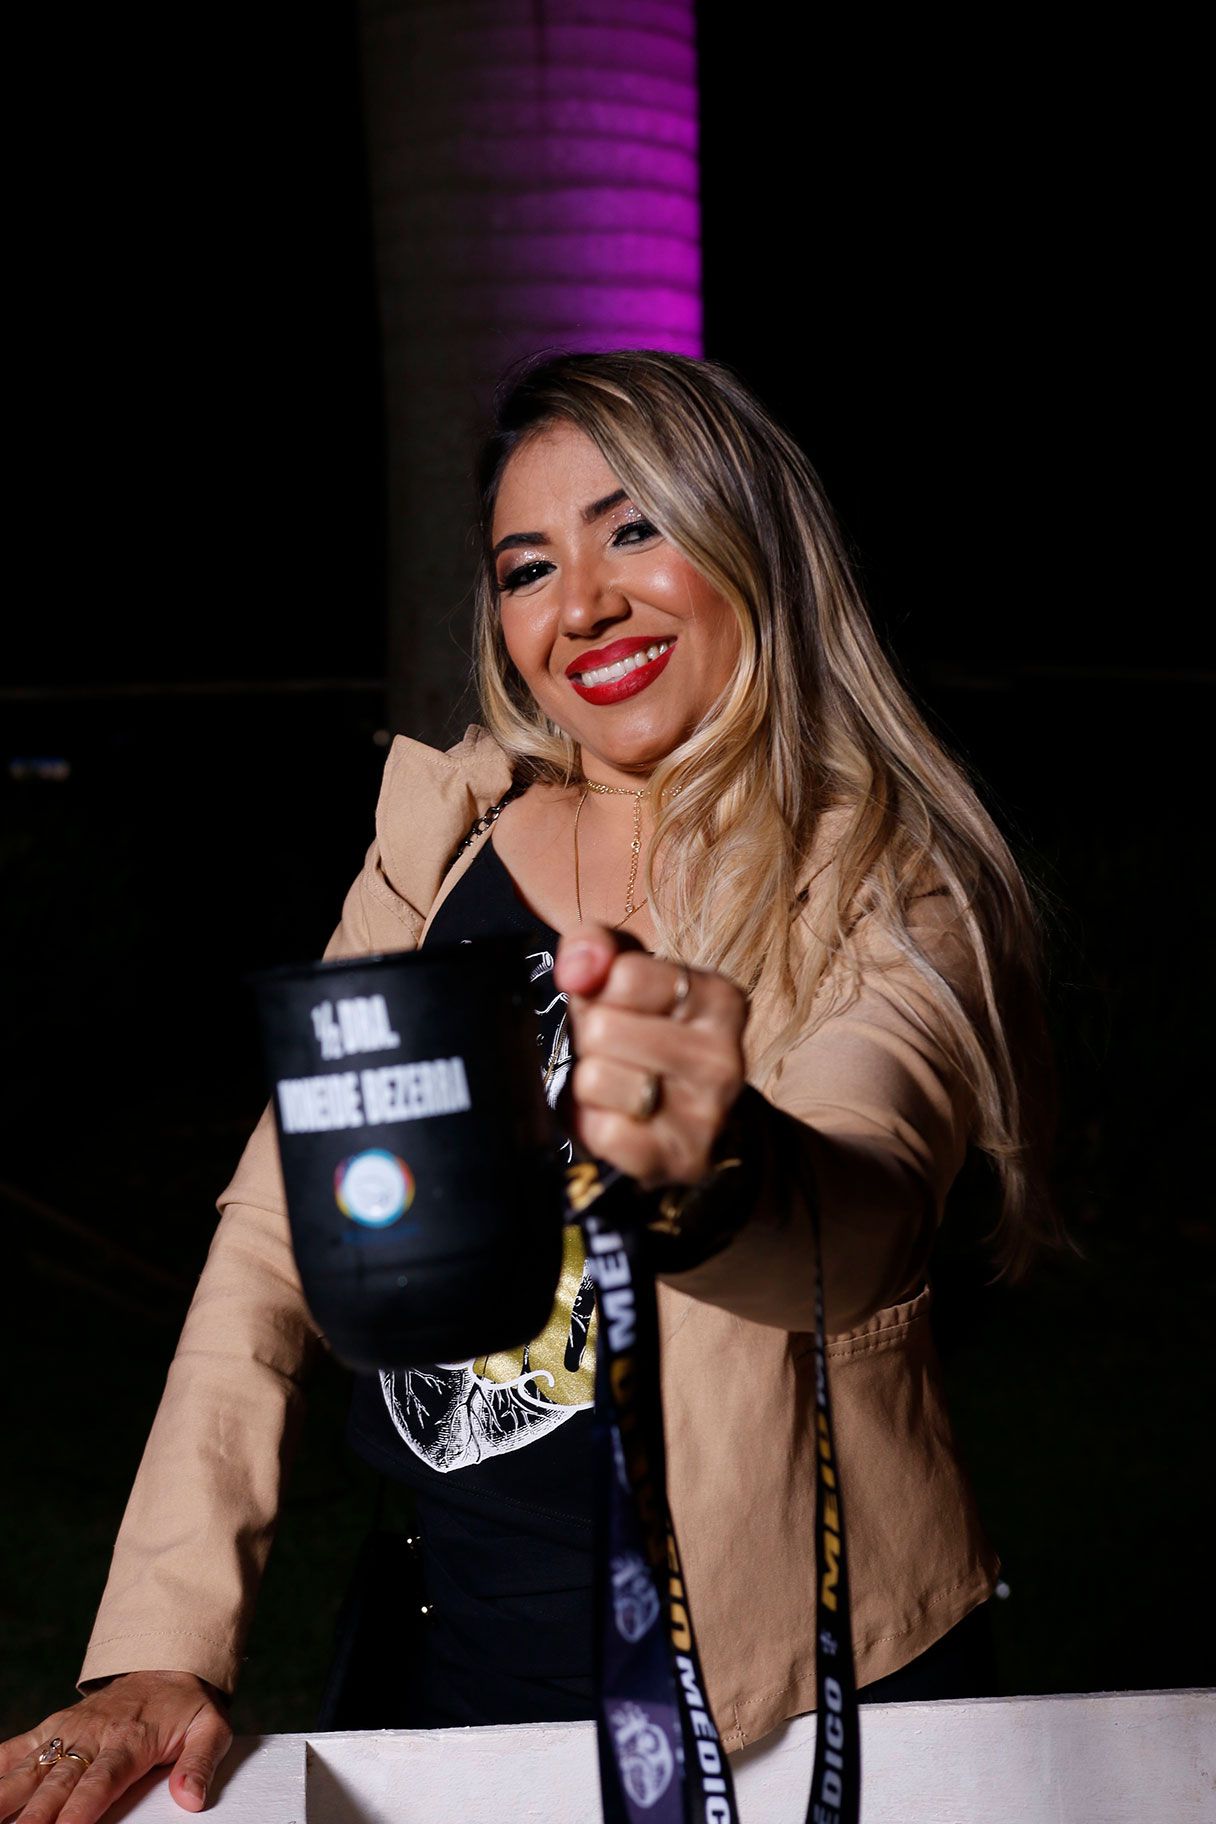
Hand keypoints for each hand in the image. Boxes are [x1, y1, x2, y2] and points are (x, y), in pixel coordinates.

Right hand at [0, 1673, 230, 1823]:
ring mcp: (69, 1731)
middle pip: (58, 1783)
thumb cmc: (187, 1705)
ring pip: (30, 1768)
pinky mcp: (54, 1726)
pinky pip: (18, 1747)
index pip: (101, 1782)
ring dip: (6, 1795)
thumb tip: (191, 1798)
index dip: (80, 1810)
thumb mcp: (210, 1728)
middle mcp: (93, 1736)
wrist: (166, 1663)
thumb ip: (200, 1763)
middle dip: (35, 1816)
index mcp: (130, 1741)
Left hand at [554, 923, 747, 1189]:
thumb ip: (597, 945)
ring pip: (595, 1079)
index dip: (601, 991)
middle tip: (615, 1051)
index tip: (619, 1006)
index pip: (624, 974)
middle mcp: (723, 1057)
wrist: (694, 1124)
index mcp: (720, 999)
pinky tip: (617, 1119)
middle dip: (591, 1038)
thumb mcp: (628, 975)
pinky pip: (601, 1132)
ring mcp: (706, 1115)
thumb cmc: (649, 1034)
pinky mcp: (679, 1160)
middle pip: (601, 1028)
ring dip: (589, 1084)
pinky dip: (592, 1125)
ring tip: (618, 1084)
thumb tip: (576, 968)